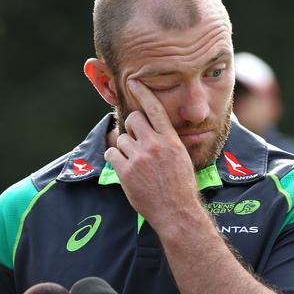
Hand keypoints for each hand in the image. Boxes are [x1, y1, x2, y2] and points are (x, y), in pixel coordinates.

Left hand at [104, 79, 199, 228]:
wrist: (176, 212)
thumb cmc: (180, 186)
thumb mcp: (181, 157)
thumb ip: (167, 140)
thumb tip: (154, 128)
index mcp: (171, 140)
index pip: (155, 109)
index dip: (143, 92)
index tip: (133, 81)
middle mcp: (155, 145)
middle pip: (133, 119)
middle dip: (132, 127)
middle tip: (136, 141)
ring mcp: (139, 158)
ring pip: (121, 138)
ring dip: (124, 147)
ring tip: (135, 162)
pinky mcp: (126, 171)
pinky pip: (112, 153)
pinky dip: (115, 159)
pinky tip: (124, 168)